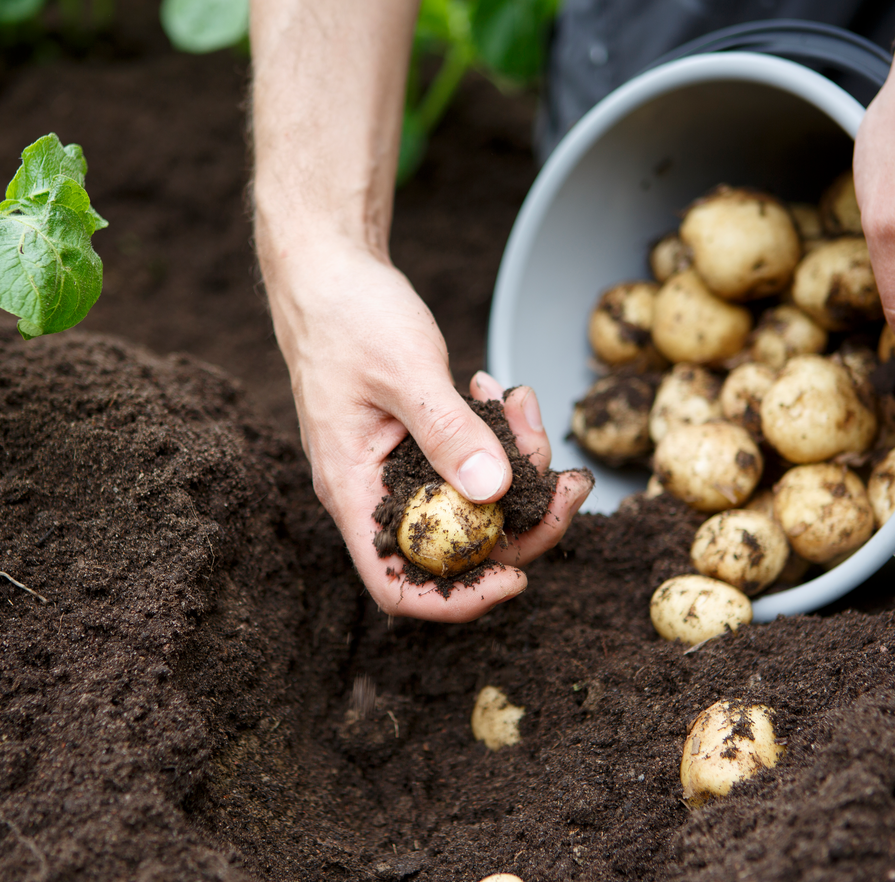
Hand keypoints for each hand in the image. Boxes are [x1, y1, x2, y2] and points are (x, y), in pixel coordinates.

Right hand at [270, 244, 591, 621]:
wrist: (326, 270)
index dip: (461, 598)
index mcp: (352, 491)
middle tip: (568, 481)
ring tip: (526, 408)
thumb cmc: (347, 314)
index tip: (518, 577)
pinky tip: (503, 394)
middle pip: (454, 549)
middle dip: (520, 521)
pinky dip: (498, 437)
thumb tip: (495, 492)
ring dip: (517, 467)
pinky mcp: (417, 444)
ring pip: (472, 503)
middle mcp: (373, 492)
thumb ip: (449, 431)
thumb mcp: (405, 369)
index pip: (400, 585)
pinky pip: (470, 464)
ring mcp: (396, 470)